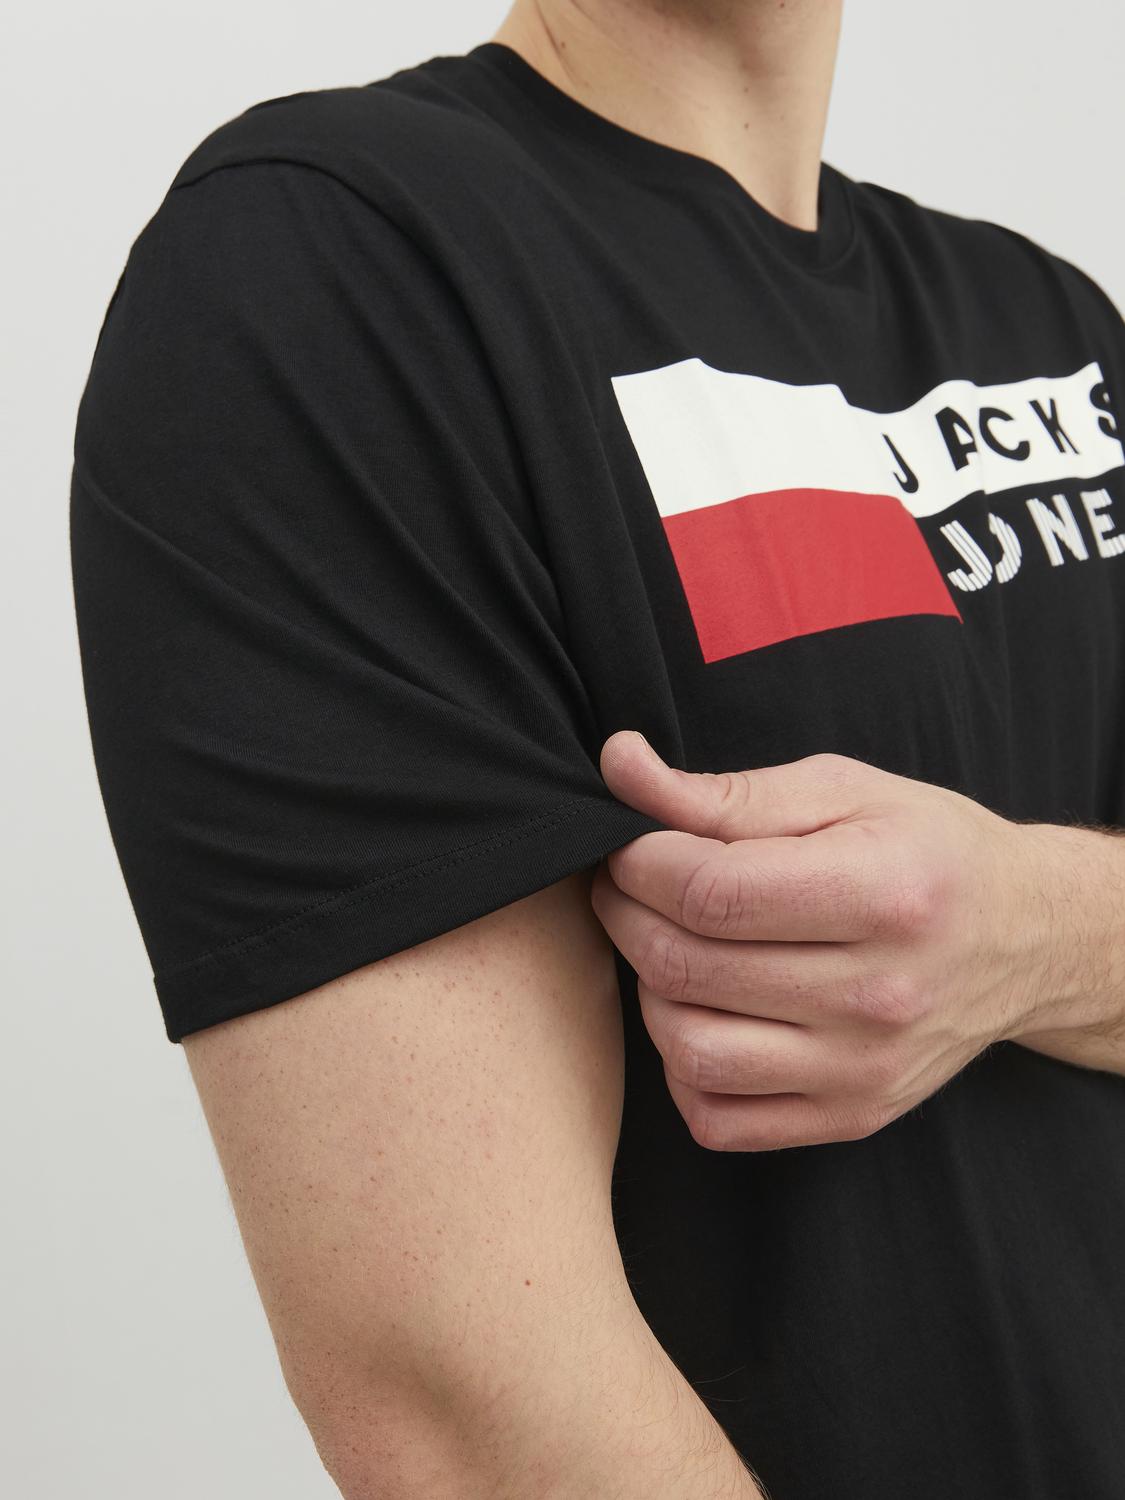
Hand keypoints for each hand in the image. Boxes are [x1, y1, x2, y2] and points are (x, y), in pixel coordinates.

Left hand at [590, 733, 1041, 1150]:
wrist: (1024, 938)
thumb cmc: (925, 849)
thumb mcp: (841, 791)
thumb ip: (724, 791)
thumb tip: (619, 765)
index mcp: (885, 894)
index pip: (711, 892)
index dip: (640, 863)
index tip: (631, 844)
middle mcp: (880, 995)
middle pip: (688, 966)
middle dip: (627, 914)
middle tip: (628, 884)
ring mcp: (865, 1069)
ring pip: (689, 1049)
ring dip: (649, 990)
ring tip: (669, 945)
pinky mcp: (852, 1116)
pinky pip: (717, 1118)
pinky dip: (682, 1067)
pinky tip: (703, 1013)